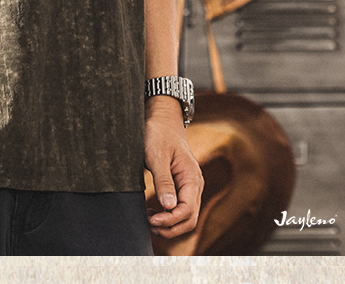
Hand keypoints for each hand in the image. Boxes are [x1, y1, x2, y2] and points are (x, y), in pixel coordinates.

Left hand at [144, 101, 202, 238]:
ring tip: (149, 219)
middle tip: (149, 223)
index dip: (170, 220)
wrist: (163, 117)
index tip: (151, 219)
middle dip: (171, 227)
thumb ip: (163, 181)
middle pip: (190, 219)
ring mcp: (190, 185)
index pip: (187, 210)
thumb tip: (168, 206)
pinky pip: (180, 207)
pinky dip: (169, 215)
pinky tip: (153, 211)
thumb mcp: (157, 155)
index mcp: (191, 177)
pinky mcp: (182, 185)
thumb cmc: (159, 132)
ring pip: (186, 216)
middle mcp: (195, 184)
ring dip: (170, 224)